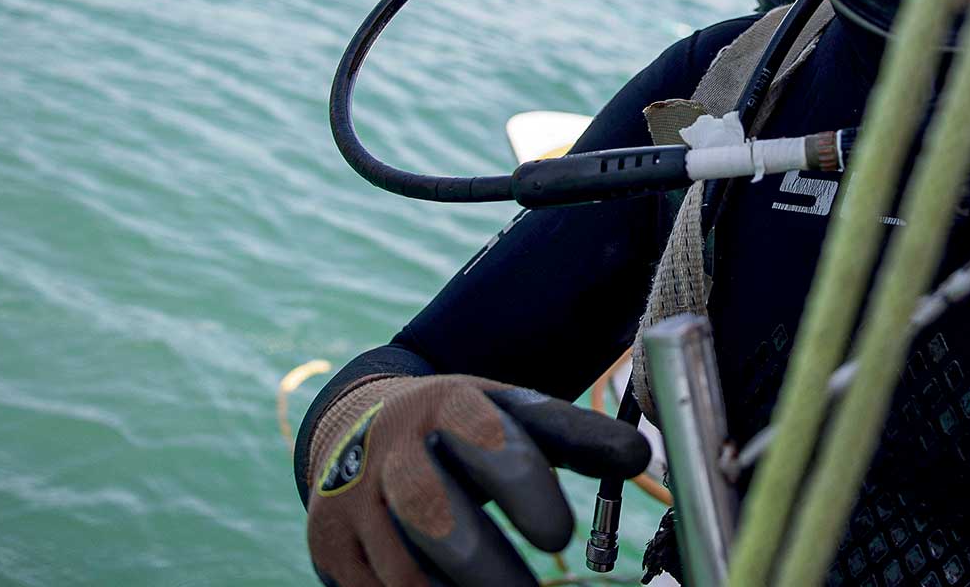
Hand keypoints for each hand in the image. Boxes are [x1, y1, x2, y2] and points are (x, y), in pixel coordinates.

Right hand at [303, 374, 649, 585]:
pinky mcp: (329, 546)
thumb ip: (573, 435)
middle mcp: (390, 449)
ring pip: (399, 566)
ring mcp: (351, 500)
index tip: (561, 535)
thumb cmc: (459, 429)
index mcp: (443, 404)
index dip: (521, 483)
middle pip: (430, 508)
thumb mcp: (510, 414)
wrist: (360, 427)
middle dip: (482, 561)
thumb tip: (639, 457)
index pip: (481, 437)